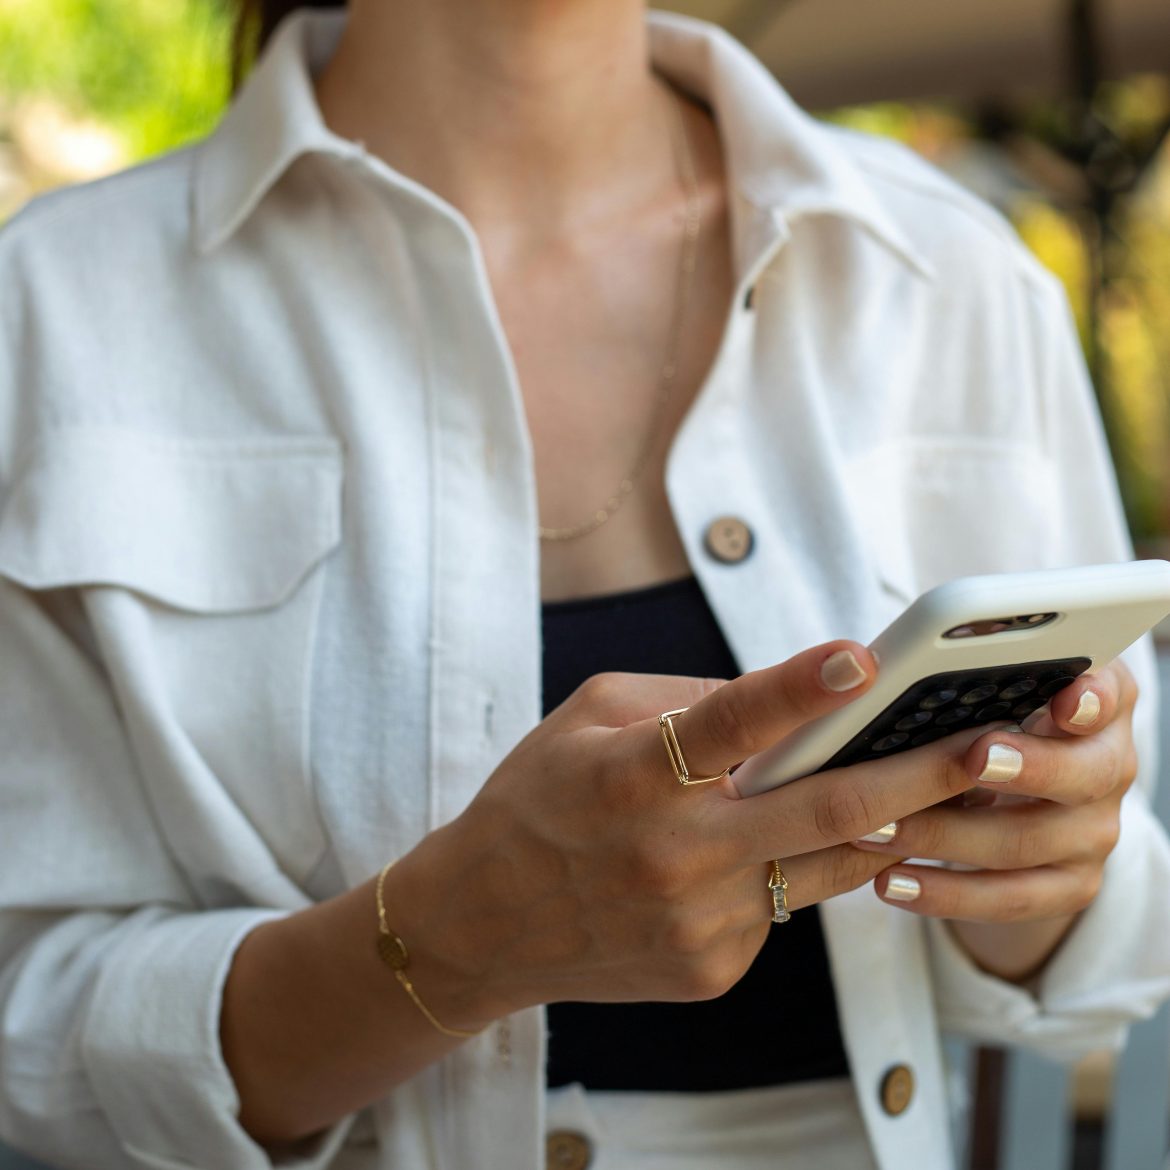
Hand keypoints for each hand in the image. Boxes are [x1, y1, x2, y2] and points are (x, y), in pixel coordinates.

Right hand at [388, 641, 993, 1026]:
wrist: (484, 921)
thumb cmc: (538, 800)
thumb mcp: (586, 718)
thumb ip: (684, 703)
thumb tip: (788, 703)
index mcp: (632, 776)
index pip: (725, 724)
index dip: (796, 690)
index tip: (862, 659)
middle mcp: (671, 853)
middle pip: (820, 811)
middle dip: (915, 776)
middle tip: (982, 746)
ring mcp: (698, 922)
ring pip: (826, 868)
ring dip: (882, 824)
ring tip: (931, 787)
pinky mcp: (713, 968)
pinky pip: (781, 906)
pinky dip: (795, 868)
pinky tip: (778, 848)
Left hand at [851, 659, 1138, 938]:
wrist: (1018, 795)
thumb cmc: (986, 716)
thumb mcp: (992, 683)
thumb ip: (977, 668)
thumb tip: (894, 658)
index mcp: (1096, 702)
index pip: (1107, 695)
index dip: (1090, 700)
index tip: (1064, 699)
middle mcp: (1109, 767)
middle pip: (1083, 774)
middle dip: (1027, 767)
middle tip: (972, 759)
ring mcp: (1093, 833)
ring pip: (1026, 842)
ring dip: (946, 836)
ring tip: (878, 829)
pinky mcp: (1069, 886)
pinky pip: (1009, 898)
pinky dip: (946, 893)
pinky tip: (891, 881)